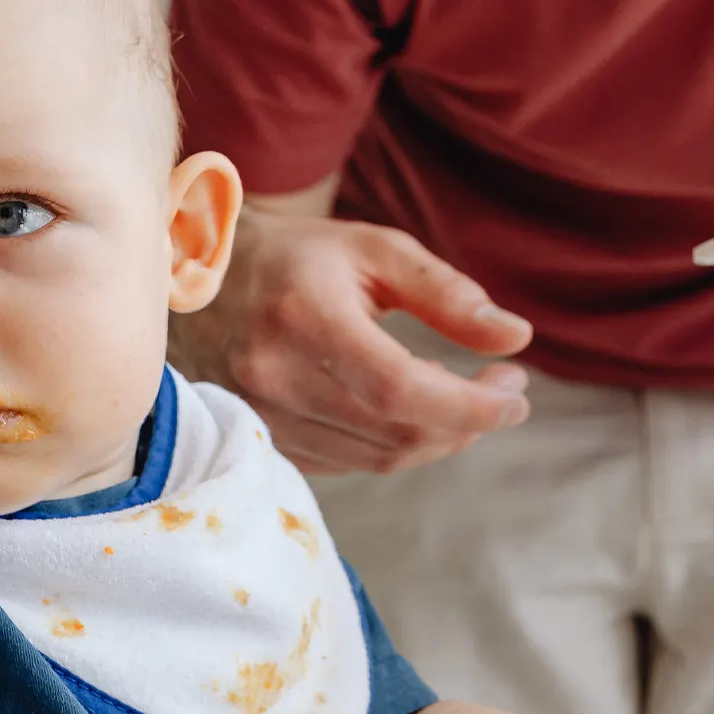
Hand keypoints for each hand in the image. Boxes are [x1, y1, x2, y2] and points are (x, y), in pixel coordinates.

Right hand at [171, 203, 533, 473]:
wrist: (197, 276)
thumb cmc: (298, 256)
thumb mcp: (375, 250)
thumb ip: (447, 294)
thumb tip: (516, 338)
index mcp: (305, 319)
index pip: (401, 390)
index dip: (470, 406)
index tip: (516, 392)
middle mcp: (275, 377)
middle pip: (397, 433)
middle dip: (468, 421)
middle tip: (504, 388)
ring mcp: (260, 416)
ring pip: (378, 457)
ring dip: (439, 437)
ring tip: (464, 397)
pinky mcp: (260, 440)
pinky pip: (349, 463)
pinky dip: (396, 445)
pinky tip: (415, 410)